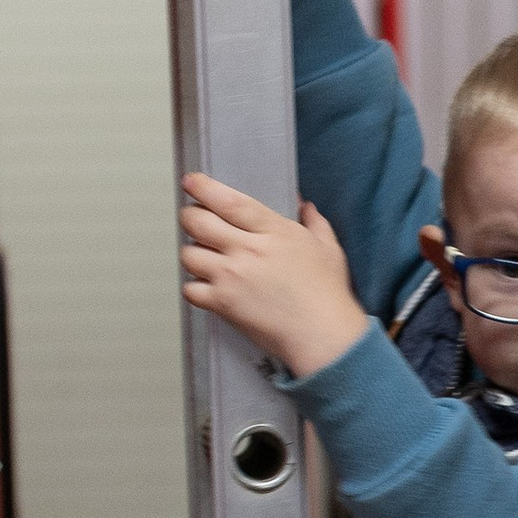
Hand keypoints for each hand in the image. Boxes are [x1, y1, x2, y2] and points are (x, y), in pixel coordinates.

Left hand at [181, 176, 367, 377]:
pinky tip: (207, 286)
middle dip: (191, 217)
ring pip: (189, 254)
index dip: (204, 188)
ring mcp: (232, 278)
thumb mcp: (328, 248)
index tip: (192, 181)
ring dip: (193, 253)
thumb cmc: (328, 296)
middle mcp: (247, 251)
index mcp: (273, 231)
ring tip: (205, 257)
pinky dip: (194, 287)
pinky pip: (190, 289)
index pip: (228, 201)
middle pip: (197, 222)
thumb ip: (314, 222)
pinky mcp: (223, 304)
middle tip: (195, 220)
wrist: (323, 336)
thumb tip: (305, 205)